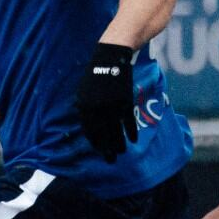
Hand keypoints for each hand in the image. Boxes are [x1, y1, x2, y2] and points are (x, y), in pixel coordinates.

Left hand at [74, 42, 139, 159]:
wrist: (110, 58)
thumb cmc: (96, 74)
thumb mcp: (84, 91)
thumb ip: (85, 108)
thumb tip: (87, 126)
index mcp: (85, 107)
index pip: (89, 131)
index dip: (96, 143)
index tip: (100, 151)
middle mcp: (97, 109)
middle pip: (103, 134)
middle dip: (107, 149)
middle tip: (111, 160)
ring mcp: (111, 106)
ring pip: (116, 130)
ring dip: (119, 144)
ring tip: (121, 153)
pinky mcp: (124, 102)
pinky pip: (128, 121)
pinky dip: (131, 131)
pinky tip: (133, 140)